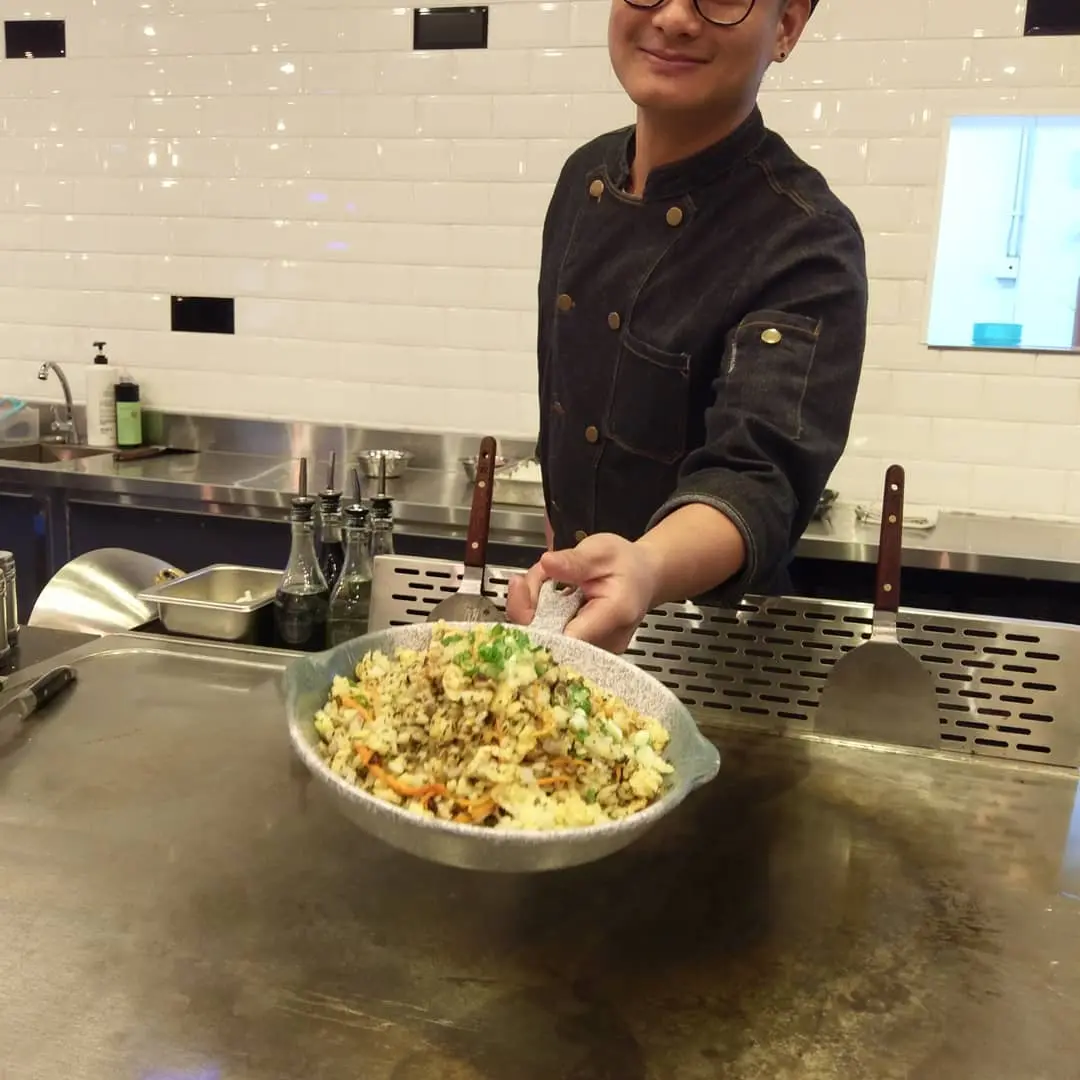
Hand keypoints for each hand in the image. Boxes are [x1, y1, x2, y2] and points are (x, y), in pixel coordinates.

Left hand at [505, 533, 659, 652]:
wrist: (642, 578)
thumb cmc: (625, 565)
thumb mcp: (601, 550)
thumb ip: (574, 560)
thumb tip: (547, 563)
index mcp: (615, 612)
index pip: (568, 634)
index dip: (535, 617)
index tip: (521, 587)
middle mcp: (606, 642)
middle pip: (549, 638)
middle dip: (530, 603)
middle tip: (538, 572)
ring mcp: (595, 652)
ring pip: (544, 639)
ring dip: (534, 606)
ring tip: (549, 577)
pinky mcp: (584, 654)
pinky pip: (550, 639)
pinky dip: (541, 615)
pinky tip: (551, 594)